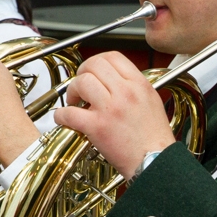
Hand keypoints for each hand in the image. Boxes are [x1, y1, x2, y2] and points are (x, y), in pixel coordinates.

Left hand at [51, 52, 175, 177]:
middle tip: (80, 86)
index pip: (113, 57)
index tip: (92, 71)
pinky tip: (64, 118)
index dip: (97, 62)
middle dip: (82, 73)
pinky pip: (70, 113)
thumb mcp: (151, 100)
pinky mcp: (97, 127)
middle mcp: (125, 92)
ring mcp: (110, 109)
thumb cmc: (154, 137)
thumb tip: (113, 80)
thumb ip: (133, 86)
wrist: (155, 160)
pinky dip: (62, 115)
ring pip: (81, 83)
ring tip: (75, 102)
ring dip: (72, 91)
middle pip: (94, 65)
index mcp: (138, 84)